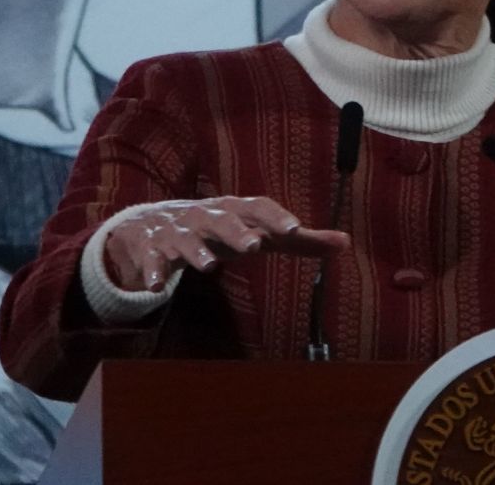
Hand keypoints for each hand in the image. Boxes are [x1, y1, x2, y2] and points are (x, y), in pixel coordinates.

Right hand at [103, 196, 349, 292]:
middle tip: (254, 244)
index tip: (295, 228)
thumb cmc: (215, 231)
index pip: (256, 207)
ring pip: (185, 238)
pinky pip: (151, 258)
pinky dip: (153, 270)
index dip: (275, 216)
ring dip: (196, 251)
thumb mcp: (254, 233)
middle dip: (236, 230)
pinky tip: (156, 286)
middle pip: (221, 219)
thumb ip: (297, 241)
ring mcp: (175, 230)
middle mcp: (203, 215)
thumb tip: (346, 243)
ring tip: (208, 267)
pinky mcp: (150, 248)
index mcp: (232, 210)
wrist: (149, 226)